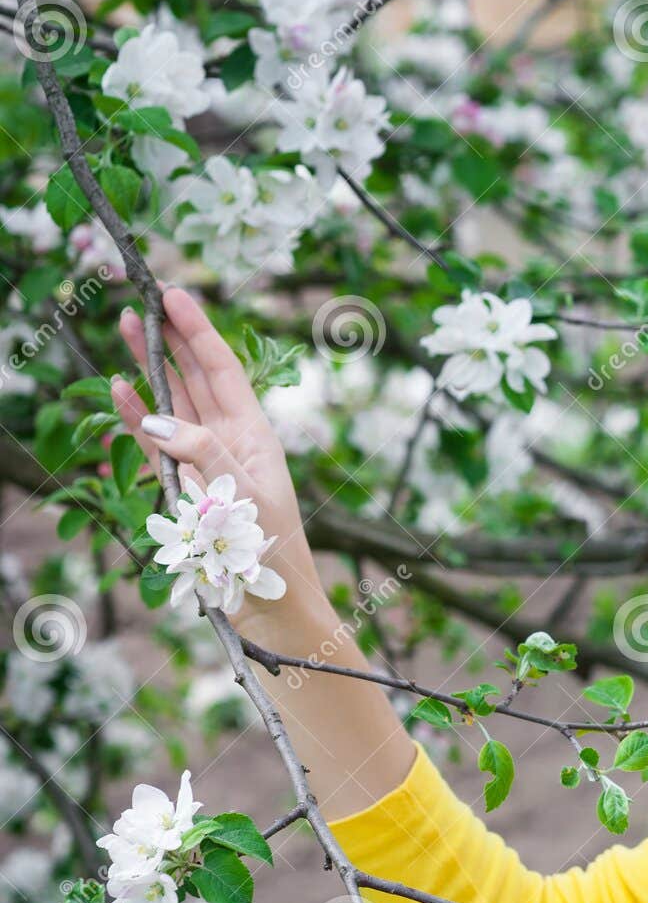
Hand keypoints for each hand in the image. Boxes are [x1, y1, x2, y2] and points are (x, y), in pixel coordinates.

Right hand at [111, 285, 325, 628]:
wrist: (272, 606)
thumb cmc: (271, 552)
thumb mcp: (244, 497)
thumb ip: (204, 456)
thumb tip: (158, 421)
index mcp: (256, 435)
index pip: (222, 371)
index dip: (199, 331)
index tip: (174, 295)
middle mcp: (231, 442)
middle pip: (196, 377)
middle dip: (171, 337)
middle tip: (143, 301)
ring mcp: (205, 463)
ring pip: (173, 404)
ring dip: (150, 368)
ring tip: (125, 329)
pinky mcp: (184, 487)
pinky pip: (156, 444)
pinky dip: (137, 418)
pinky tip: (120, 391)